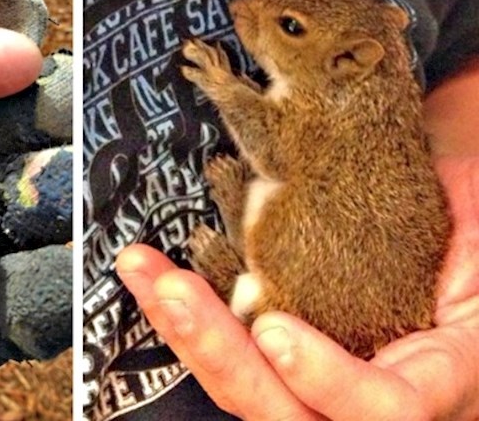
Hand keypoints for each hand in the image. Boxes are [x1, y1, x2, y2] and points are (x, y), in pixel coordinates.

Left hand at [117, 155, 478, 419]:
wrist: (446, 248)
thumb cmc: (470, 242)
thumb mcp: (475, 242)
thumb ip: (459, 239)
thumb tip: (435, 191)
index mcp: (435, 379)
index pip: (384, 408)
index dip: (329, 381)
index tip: (275, 332)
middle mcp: (363, 399)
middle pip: (283, 411)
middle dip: (221, 355)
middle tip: (173, 292)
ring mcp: (311, 383)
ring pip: (240, 386)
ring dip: (183, 331)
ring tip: (144, 271)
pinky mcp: (275, 360)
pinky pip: (226, 354)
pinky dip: (184, 318)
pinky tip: (150, 275)